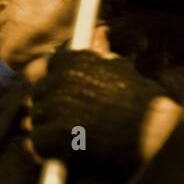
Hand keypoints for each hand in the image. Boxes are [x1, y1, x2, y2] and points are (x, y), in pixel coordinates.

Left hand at [22, 48, 181, 175]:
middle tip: (62, 118)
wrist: (149, 132)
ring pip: (33, 118)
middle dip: (46, 105)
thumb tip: (98, 31)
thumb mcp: (120, 69)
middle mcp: (59, 83)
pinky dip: (43, 149)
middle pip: (35, 94)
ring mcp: (54, 110)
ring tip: (63, 136)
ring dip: (44, 127)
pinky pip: (35, 142)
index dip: (49, 81)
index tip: (57, 92)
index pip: (43, 67)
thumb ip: (101, 51)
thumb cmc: (139, 101)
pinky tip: (58, 152)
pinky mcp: (53, 137)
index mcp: (72, 63)